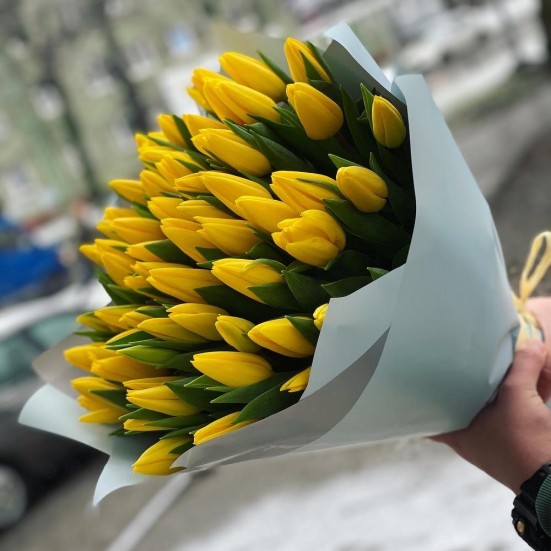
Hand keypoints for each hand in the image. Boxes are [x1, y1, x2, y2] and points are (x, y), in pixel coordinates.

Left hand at [433, 341, 550, 492]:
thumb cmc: (524, 443)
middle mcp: (472, 433)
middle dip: (475, 374)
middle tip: (467, 353)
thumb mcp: (518, 397)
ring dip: (510, 380)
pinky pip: (518, 406)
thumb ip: (523, 366)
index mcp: (458, 430)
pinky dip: (528, 390)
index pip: (428, 413)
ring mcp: (495, 434)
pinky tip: (541, 374)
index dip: (421, 396)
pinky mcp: (519, 434)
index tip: (415, 377)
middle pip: (467, 396)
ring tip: (518, 358)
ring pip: (497, 399)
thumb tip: (531, 344)